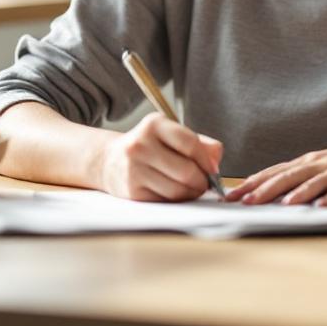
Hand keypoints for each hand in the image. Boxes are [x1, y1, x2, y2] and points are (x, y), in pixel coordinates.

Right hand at [97, 113, 222, 201]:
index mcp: (153, 125)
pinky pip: (166, 200)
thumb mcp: (171, 134)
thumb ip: (200, 143)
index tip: (213, 169)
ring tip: (193, 188)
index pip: (190, 143)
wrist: (110, 160)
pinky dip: (177, 199)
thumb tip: (216, 159)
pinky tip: (176, 193)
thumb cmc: (150, 146)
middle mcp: (140, 145)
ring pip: (177, 190)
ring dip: (192, 193)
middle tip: (206, 183)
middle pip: (186, 171)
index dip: (207, 160)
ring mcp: (134, 169)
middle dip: (202, 181)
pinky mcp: (132, 191)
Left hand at [225, 141, 326, 206]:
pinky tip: (322, 207)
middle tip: (247, 201)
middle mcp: (316, 164)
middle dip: (266, 189)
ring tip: (283, 204)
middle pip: (287, 176)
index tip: (231, 195)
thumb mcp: (315, 169)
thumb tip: (265, 192)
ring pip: (312, 182)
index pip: (272, 172)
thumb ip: (294, 178)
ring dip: (298, 193)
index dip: (251, 183)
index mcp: (304, 163)